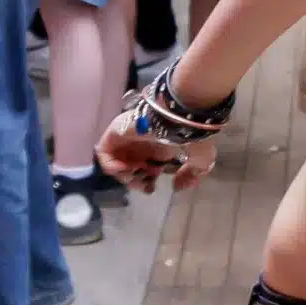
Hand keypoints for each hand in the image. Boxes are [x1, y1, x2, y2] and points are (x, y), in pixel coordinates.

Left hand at [98, 107, 217, 193]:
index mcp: (160, 147)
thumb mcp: (201, 159)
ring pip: (117, 161)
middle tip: (146, 183)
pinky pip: (104, 153)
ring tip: (136, 176)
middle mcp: (142, 143)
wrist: (179, 117)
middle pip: (131, 166)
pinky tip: (125, 169)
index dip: (148, 180)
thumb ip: (192, 175)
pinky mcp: (114, 132)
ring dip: (124, 174)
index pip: (146, 167)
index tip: (154, 186)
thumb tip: (176, 187)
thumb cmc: (191, 135)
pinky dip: (111, 165)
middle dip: (137, 180)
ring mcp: (127, 138)